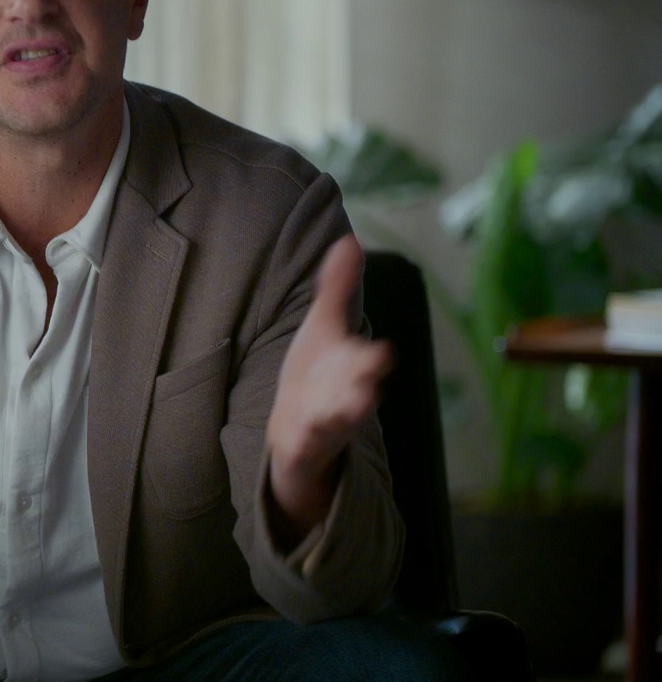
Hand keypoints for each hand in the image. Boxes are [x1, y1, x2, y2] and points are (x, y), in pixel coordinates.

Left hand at [267, 235, 393, 543]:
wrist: (298, 424)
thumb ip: (337, 287)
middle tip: (369, 387)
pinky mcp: (305, 440)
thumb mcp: (324, 325)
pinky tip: (300, 436)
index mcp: (353, 364)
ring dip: (342, 414)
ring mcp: (327, 419)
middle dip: (365, 387)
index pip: (370, 359)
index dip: (375, 358)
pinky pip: (308, 442)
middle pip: (361, 390)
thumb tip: (349, 239)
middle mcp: (347, 393)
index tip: (383, 352)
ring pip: (339, 418)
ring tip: (344, 412)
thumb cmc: (318, 368)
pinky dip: (306, 440)